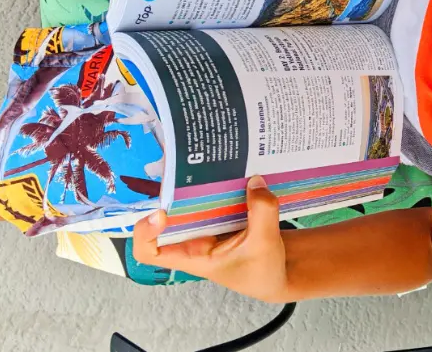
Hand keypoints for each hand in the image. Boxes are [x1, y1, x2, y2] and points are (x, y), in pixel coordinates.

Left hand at [132, 176, 290, 301]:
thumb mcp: (264, 245)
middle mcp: (196, 236)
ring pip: (195, 198)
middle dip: (176, 191)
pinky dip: (224, 181)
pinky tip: (236, 166)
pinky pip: (219, 193)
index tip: (161, 213)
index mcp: (192, 255)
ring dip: (201, 181)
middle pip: (170, 213)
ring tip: (210, 160)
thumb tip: (255, 182)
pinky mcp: (228, 211)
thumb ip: (261, 213)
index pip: (150, 250)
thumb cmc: (265, 273)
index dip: (146, 232)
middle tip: (186, 168)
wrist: (285, 272)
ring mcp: (212, 222)